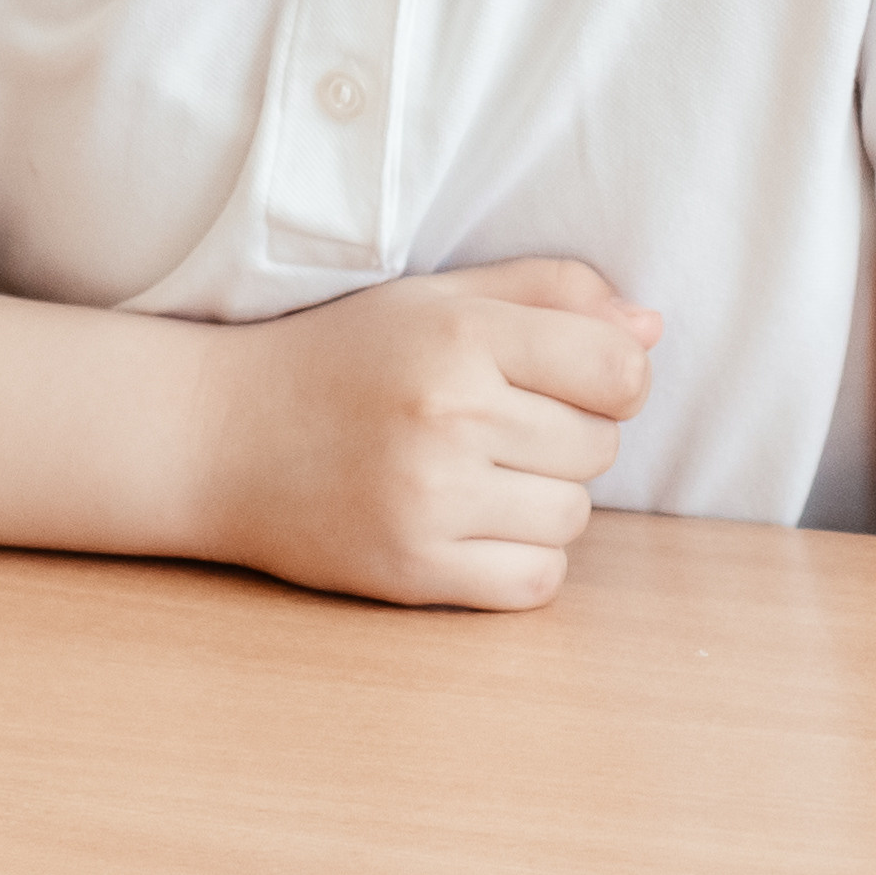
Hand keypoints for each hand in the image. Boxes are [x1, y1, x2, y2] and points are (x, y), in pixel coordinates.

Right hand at [200, 258, 658, 610]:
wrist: (223, 435)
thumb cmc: (341, 355)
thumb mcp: (437, 297)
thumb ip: (549, 293)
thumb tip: (651, 328)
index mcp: (462, 334)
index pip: (618, 372)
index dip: (614, 378)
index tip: (573, 379)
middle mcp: (452, 414)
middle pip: (600, 446)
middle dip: (568, 434)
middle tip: (500, 421)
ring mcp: (432, 500)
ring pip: (575, 516)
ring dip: (546, 497)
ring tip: (480, 470)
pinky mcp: (414, 571)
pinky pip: (537, 581)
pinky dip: (524, 558)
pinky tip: (475, 523)